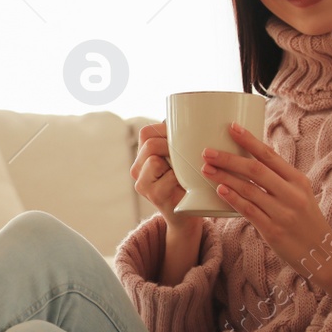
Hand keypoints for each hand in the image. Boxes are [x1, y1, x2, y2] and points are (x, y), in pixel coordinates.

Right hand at [130, 121, 205, 235]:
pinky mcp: (154, 196)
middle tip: (190, 152)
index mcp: (142, 157)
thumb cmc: (188, 183)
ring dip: (175, 161)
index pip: (147, 132)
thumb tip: (193, 114)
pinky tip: (188, 182)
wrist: (188, 217)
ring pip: (155, 159)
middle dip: (172, 144)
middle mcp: (137, 170)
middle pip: (151, 144)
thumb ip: (180, 142)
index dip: (165, 129)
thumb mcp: (181, 159)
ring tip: (189, 168)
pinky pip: (167, 177)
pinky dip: (180, 177)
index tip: (183, 136)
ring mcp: (143, 185)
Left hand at [200, 121, 331, 294]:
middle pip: (256, 170)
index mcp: (298, 180)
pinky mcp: (273, 231)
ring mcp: (283, 213)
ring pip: (249, 190)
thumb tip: (250, 160)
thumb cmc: (305, 220)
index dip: (249, 140)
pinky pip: (249, 211)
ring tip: (207, 169)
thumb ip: (279, 179)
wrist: (322, 254)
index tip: (231, 127)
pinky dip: (233, 199)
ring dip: (225, 177)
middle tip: (207, 151)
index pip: (270, 155)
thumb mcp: (300, 194)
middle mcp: (292, 194)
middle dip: (229, 159)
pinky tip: (220, 190)